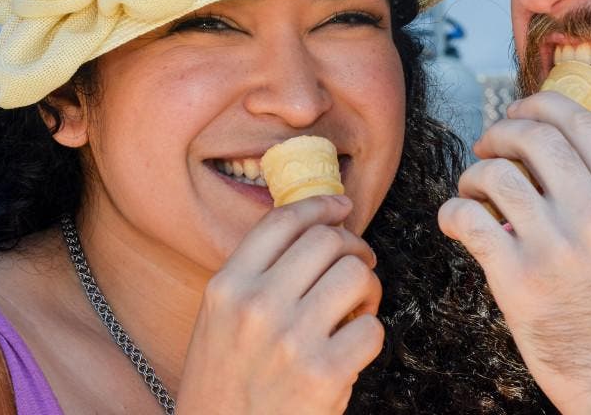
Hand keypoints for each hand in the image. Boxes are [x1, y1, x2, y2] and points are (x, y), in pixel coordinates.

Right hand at [176, 195, 383, 413]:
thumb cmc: (226, 386)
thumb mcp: (218, 322)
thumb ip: (255, 277)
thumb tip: (313, 232)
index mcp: (227, 288)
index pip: (282, 222)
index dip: (320, 205)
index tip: (341, 207)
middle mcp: (256, 307)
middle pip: (327, 240)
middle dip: (353, 248)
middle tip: (359, 266)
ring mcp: (291, 340)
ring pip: (355, 275)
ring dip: (368, 287)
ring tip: (358, 308)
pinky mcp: (323, 374)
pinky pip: (371, 328)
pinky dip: (370, 334)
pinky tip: (353, 348)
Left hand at [438, 92, 590, 413]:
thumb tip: (561, 161)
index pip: (581, 122)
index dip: (540, 105)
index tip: (519, 112)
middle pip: (533, 138)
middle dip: (500, 133)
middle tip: (487, 147)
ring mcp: (556, 246)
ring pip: (495, 175)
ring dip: (473, 174)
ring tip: (471, 191)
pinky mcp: (518, 281)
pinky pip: (469, 221)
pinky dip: (453, 212)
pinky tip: (455, 219)